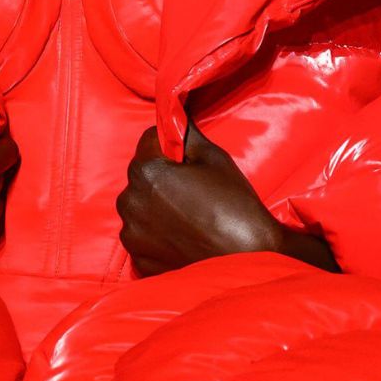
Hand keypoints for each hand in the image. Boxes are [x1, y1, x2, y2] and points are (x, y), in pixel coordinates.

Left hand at [116, 121, 337, 276]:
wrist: (249, 258)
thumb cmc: (233, 203)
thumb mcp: (214, 157)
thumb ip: (186, 135)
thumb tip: (174, 121)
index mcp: (146, 172)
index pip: (148, 141)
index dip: (169, 145)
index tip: (187, 157)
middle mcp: (130, 202)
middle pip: (141, 174)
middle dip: (159, 174)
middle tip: (191, 187)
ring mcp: (133, 234)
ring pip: (138, 204)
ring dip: (154, 203)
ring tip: (186, 214)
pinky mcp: (139, 259)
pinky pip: (142, 234)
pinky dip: (155, 232)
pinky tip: (181, 235)